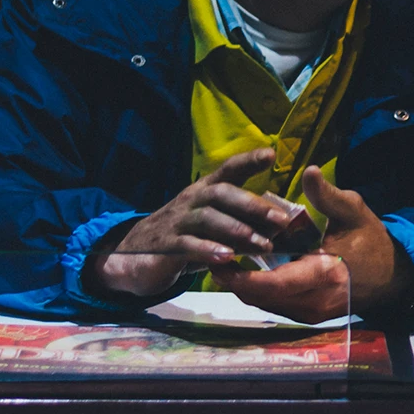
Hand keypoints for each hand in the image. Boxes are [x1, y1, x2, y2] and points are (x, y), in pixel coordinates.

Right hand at [88, 149, 294, 298]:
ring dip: (237, 231)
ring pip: (207, 219)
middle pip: (221, 194)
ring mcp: (176, 222)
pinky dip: (209, 250)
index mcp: (204, 191)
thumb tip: (279, 226)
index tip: (270, 155)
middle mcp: (190, 201)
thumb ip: (242, 222)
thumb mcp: (214, 226)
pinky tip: (228, 258)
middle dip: (253, 206)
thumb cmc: (185, 237)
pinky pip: (187, 245)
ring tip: (263, 245)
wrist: (133, 256)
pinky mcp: (165, 246)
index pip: (227, 170)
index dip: (247, 161)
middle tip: (281, 221)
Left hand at [212, 165, 411, 322]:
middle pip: (261, 297)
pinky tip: (245, 270)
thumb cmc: (372, 242)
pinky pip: (274, 304)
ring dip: (242, 286)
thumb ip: (328, 195)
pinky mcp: (307, 315)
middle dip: (233, 280)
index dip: (243, 277)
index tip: (219, 260)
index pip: (275, 284)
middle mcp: (313, 301)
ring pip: (264, 303)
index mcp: (325, 275)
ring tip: (223, 261)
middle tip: (211, 255)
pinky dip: (257, 289)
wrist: (392, 279)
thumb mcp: (354, 212)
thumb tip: (309, 170)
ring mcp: (310, 312)